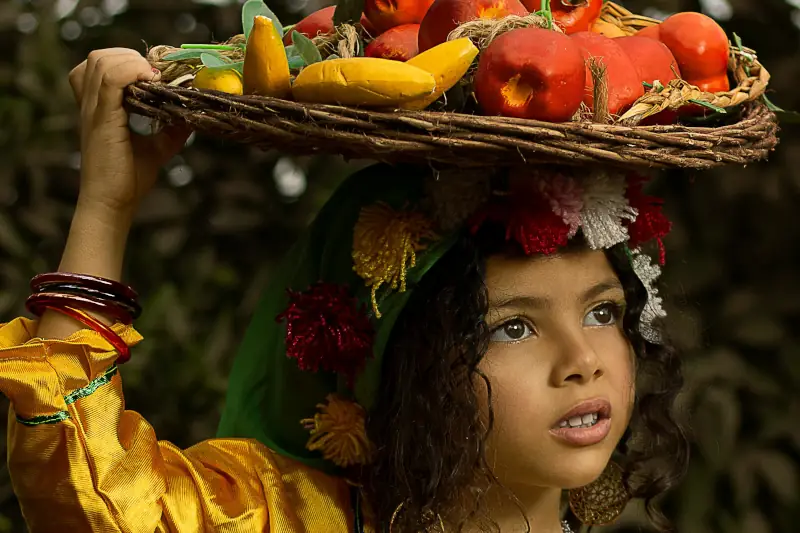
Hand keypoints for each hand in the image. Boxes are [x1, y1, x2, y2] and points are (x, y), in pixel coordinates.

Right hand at [69, 48, 190, 213]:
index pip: (101, 66)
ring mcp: (94, 111)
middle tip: (155, 76)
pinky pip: (110, 81)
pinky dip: (132, 72)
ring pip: (101, 62)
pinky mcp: (102, 120)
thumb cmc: (128, 180)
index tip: (156, 76)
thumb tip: (192, 116)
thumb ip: (171, 130)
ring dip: (131, 62)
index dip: (128, 62)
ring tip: (154, 79)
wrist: (112, 204)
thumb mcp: (156, 149)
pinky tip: (152, 82)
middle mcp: (91, 105)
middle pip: (98, 57)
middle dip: (129, 57)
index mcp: (99, 108)